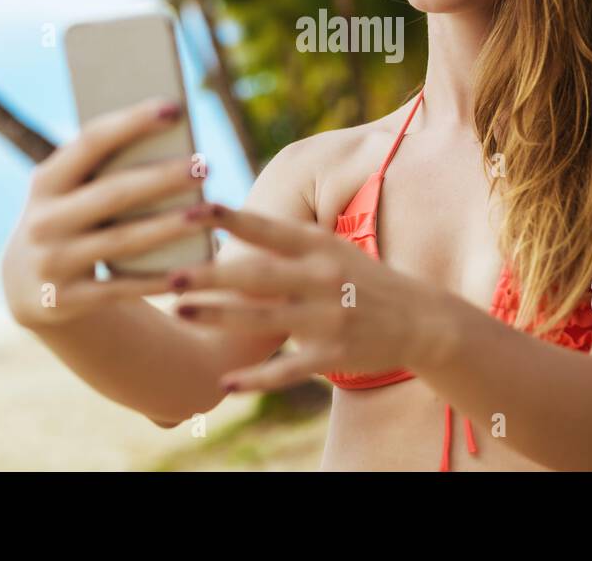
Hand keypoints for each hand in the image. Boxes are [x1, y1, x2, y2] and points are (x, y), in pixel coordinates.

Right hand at [0, 98, 202, 328]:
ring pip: (122, 241)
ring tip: (208, 212)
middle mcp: (43, 220)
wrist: (25, 286)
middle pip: (113, 193)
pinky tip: (193, 269)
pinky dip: (157, 280)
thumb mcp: (69, 192)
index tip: (175, 106)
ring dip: (169, 227)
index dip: (133, 122)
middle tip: (205, 164)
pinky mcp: (65, 300)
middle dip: (162, 178)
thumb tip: (171, 135)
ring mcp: (52, 262)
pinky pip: (122, 288)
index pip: (91, 141)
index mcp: (46, 181)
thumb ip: (104, 169)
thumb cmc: (69, 218)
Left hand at [168, 203, 452, 391]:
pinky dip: (256, 379)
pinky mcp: (335, 356)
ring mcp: (330, 319)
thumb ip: (285, 243)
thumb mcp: (331, 250)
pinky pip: (288, 369)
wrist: (421, 320)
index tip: (191, 207)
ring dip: (220, 318)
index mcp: (320, 247)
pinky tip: (225, 383)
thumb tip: (229, 224)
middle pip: (259, 276)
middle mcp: (323, 278)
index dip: (230, 218)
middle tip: (169, 274)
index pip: (269, 228)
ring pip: (265, 321)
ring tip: (181, 313)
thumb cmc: (362, 279)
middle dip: (212, 276)